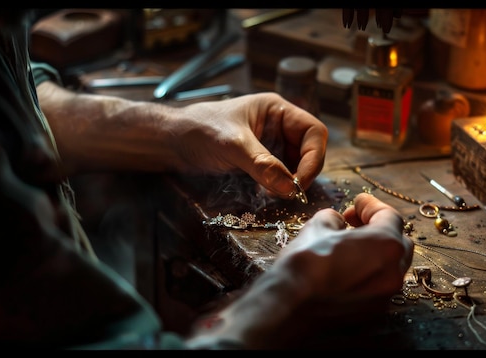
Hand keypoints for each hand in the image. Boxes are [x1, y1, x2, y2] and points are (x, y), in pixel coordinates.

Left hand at [169, 92, 327, 197]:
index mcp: (278, 110)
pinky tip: (266, 194)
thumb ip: (262, 164)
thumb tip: (289, 187)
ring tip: (277, 195)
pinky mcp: (260, 162)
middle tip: (291, 193)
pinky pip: (280, 175)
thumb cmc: (199, 130)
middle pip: (309, 151)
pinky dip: (278, 187)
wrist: (171, 142)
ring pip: (296, 166)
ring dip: (290, 182)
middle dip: (303, 172)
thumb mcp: (232, 145)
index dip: (314, 157)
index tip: (301, 182)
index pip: (313, 132)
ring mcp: (270, 145)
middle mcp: (279, 127)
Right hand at [192, 193, 413, 348]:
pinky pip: (379, 284)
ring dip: (376, 251)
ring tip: (349, 244)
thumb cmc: (305, 262)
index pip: (390, 217)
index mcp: (386, 245)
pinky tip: (347, 267)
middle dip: (378, 228)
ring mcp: (385, 295)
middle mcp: (393, 272)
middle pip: (398, 242)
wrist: (290, 304)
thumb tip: (338, 223)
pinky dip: (369, 272)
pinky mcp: (372, 311)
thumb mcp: (319, 225)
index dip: (371, 206)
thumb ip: (336, 219)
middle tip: (354, 221)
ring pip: (391, 266)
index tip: (357, 202)